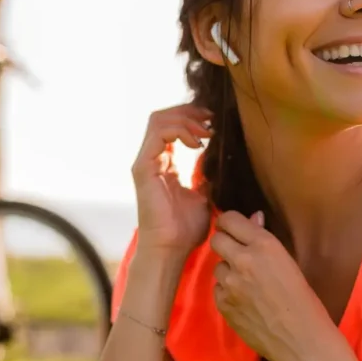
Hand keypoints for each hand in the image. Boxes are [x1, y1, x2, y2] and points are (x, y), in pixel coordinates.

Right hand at [131, 104, 213, 257]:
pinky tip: (197, 143)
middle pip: (164, 116)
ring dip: (186, 119)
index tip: (215, 122)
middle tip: (211, 119)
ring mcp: (146, 162)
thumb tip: (218, 162)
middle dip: (189, 111)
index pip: (172, 125)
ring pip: (159, 119)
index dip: (193, 117)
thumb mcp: (203, 196)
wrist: (172, 248)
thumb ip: (205, 176)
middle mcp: (152, 159)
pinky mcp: (143, 167)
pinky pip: (159, 134)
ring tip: (206, 132)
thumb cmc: (185, 229)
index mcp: (164, 163)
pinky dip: (180, 130)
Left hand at [210, 210, 331, 360]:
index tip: (232, 229)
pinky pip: (218, 289)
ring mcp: (230, 283)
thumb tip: (253, 218)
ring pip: (217, 266)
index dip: (229, 223)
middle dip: (225, 244)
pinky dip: (227, 292)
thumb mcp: (289, 262)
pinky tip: (245, 302)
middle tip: (237, 254)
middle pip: (216, 239)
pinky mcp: (222, 304)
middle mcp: (243, 260)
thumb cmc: (305, 301)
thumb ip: (264, 241)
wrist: (303, 341)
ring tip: (247, 285)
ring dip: (228, 271)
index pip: (229, 219)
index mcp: (264, 245)